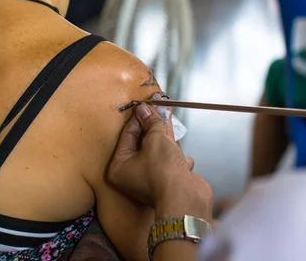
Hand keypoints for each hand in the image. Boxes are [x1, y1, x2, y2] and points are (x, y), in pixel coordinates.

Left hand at [108, 104, 213, 221]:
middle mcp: (131, 175)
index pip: (127, 135)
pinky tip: (183, 154)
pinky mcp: (167, 183)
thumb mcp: (155, 139)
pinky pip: (169, 164)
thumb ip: (151, 123)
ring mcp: (150, 180)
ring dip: (164, 137)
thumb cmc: (163, 172)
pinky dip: (176, 156)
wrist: (186, 199)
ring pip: (156, 152)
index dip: (138, 118)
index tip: (145, 105)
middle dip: (151, 125)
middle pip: (141, 143)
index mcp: (119, 166)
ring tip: (169, 118)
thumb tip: (145, 109)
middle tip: (158, 108)